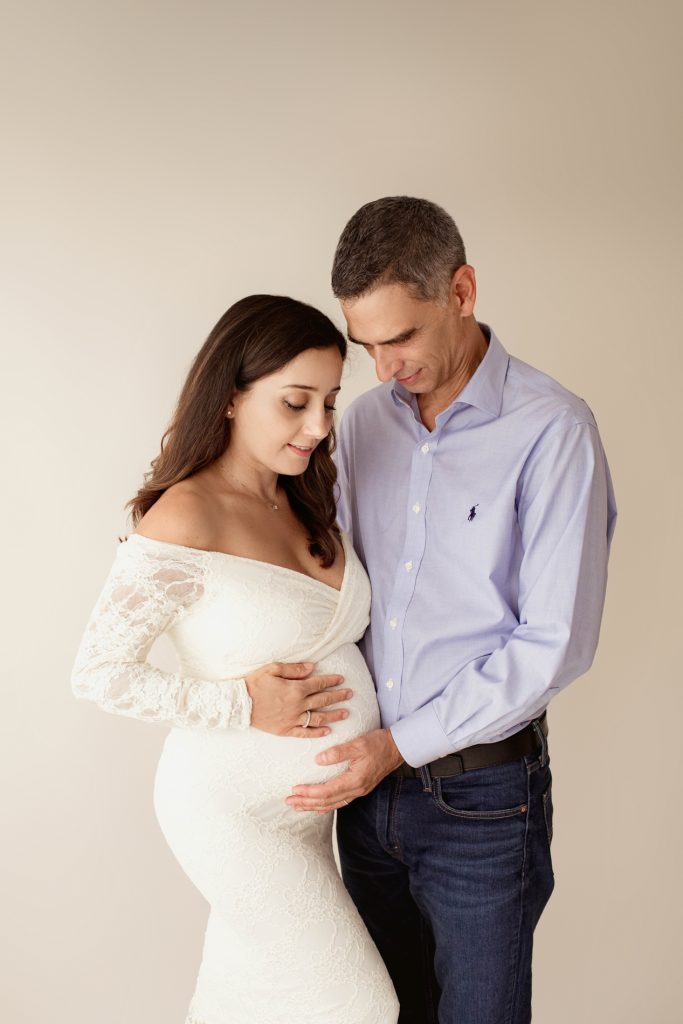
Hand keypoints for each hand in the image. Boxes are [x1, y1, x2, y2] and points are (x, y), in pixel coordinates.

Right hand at [245, 661, 351, 737]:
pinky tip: (327, 731)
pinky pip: (305, 733)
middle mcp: (297, 705)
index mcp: (295, 689)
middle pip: (323, 700)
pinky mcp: (285, 730)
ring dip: (334, 715)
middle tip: (350, 694)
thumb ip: (295, 669)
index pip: (319, 684)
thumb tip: (312, 667)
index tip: (342, 680)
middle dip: (338, 696)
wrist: (238, 704)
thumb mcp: (273, 669)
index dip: (332, 681)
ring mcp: (292, 719)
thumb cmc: (255, 683)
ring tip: (346, 713)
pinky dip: (317, 732)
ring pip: (318, 717)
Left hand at [286, 728, 403, 812]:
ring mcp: (359, 791)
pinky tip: (318, 807)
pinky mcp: (360, 788)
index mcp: (355, 780)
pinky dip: (327, 805)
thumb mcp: (358, 744)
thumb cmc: (378, 744)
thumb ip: (338, 752)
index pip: (327, 791)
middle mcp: (356, 790)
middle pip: (327, 801)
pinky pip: (340, 801)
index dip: (309, 793)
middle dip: (307, 803)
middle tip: (289, 802)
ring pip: (333, 803)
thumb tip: (318, 760)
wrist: (397, 748)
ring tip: (298, 806)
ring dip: (314, 806)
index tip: (294, 790)